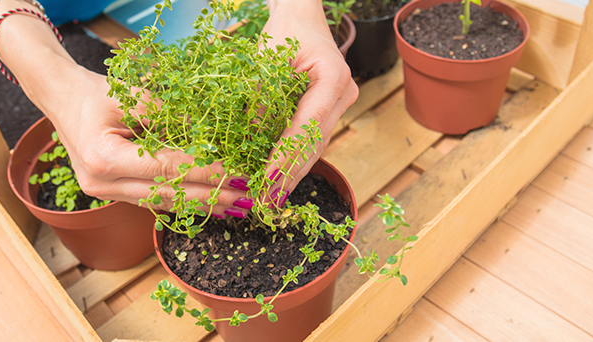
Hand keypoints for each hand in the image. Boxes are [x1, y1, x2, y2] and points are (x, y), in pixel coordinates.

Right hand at [24, 61, 250, 217]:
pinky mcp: (110, 194)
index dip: (205, 173)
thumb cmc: (95, 93)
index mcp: (104, 158)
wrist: (60, 99)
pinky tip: (206, 206)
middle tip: (245, 199)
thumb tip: (212, 136)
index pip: (167, 169)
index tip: (236, 174)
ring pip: (161, 203)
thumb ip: (170, 117)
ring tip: (234, 208)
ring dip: (199, 205)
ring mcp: (103, 193)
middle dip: (210, 196)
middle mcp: (102, 183)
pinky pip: (151, 201)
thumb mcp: (132, 98)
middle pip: (166, 194)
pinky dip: (180, 202)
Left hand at [260, 0, 358, 205]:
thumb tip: (249, 141)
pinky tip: (280, 182)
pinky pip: (313, 140)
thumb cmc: (285, 30)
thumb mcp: (266, 60)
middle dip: (289, 175)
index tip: (266, 178)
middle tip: (266, 202)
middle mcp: (343, 94)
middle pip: (315, 143)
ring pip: (316, 147)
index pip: (308, 125)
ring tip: (271, 200)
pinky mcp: (331, 110)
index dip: (287, 155)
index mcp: (332, 78)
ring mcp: (341, 104)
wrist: (302, 15)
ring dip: (293, 174)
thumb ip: (260, 99)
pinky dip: (296, 161)